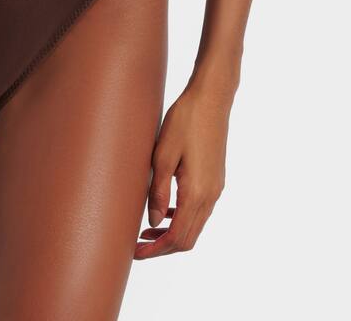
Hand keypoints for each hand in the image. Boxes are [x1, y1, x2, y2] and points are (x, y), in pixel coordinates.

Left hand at [135, 78, 232, 258]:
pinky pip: (199, 211)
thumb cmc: (185, 120)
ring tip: (147, 230)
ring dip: (172, 233)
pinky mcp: (216, 179)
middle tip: (137, 244)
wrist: (212, 98)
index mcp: (196, 193)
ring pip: (195, 226)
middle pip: (188, 239)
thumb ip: (158, 191)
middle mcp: (210, 196)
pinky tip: (165, 208)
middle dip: (162, 247)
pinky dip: (182, 218)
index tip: (135, 252)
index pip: (176, 237)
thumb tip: (153, 222)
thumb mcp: (163, 154)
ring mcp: (216, 188)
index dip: (155, 250)